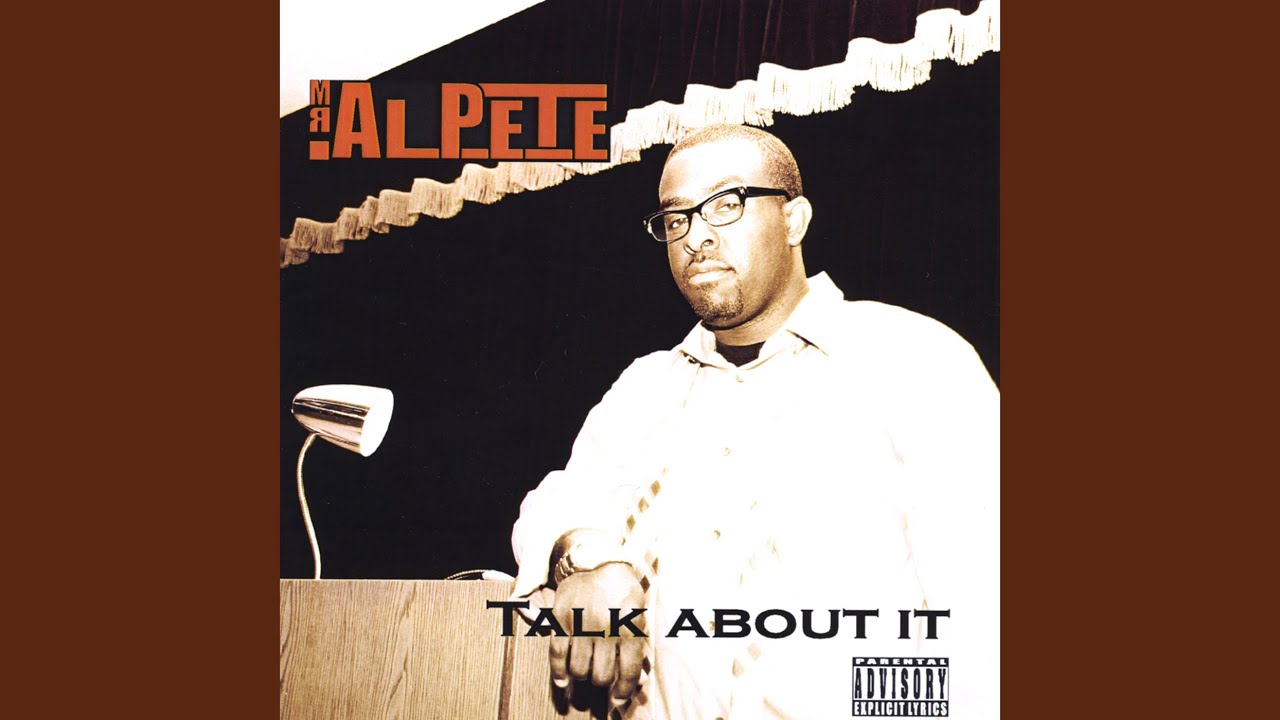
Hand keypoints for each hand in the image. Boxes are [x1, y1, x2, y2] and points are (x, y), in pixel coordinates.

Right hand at [550, 562, 645, 707]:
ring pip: (579, 670)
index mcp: (629, 627)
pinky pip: (557, 654)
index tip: (618, 700)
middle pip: (601, 676)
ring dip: (582, 676)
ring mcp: (581, 623)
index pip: (627, 672)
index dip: (623, 692)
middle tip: (601, 678)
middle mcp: (605, 628)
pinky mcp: (560, 619)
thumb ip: (637, 647)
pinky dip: (559, 673)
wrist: (596, 560)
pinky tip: (563, 681)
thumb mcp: (639, 614)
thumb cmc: (622, 591)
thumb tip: (635, 684)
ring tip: (585, 671)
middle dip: (602, 681)